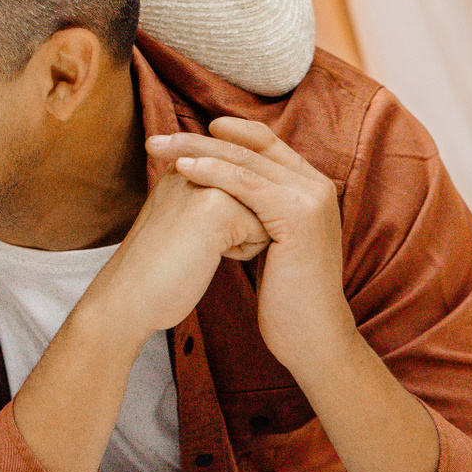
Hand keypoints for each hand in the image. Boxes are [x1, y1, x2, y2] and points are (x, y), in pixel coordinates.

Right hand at [78, 169, 269, 352]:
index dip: (232, 216)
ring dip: (245, 236)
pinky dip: (244, 251)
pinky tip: (207, 256)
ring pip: (266, 210)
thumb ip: (212, 195)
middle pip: (259, 193)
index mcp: (185, 162)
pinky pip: (265, 230)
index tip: (195, 233)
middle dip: (243, 223)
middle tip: (196, 241)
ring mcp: (205, 181)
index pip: (244, 180)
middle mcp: (194, 163)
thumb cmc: (159, 266)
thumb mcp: (184, 215)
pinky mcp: (217, 207)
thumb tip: (258, 197)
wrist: (127, 296)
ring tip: (202, 246)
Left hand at [147, 118, 356, 367]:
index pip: (260, 143)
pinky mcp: (300, 214)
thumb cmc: (284, 295)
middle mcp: (315, 184)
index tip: (176, 137)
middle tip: (156, 140)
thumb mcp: (266, 239)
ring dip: (197, 149)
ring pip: (244, 160)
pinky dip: (214, 172)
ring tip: (159, 147)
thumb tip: (209, 186)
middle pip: (249, 146)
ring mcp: (311, 196)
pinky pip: (248, 183)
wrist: (311, 336)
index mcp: (308, 186)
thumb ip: (251, 208)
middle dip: (198, 139)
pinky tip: (184, 168)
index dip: (219, 135)